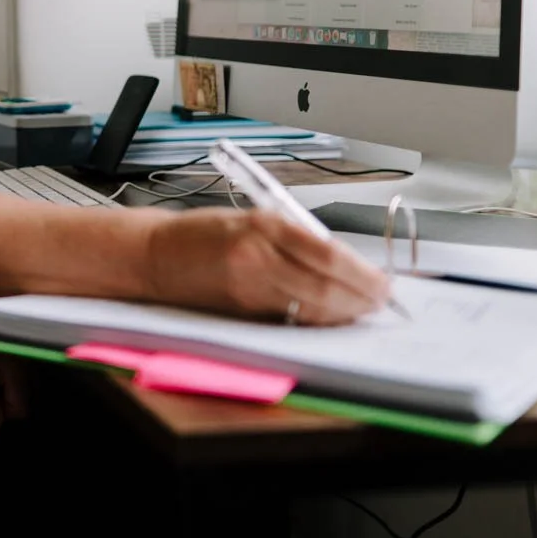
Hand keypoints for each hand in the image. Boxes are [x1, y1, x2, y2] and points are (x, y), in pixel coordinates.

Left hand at [0, 341, 27, 431]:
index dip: (3, 413)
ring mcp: (26, 356)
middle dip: (6, 403)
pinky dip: (8, 378)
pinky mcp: (21, 350)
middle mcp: (28, 365)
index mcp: (16, 372)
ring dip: (7, 390)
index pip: (20, 410)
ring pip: (24, 387)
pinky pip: (21, 374)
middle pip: (25, 400)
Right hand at [142, 210, 387, 325]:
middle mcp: (257, 256)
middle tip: (381, 300)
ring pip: (311, 308)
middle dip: (360, 297)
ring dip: (343, 312)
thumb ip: (293, 236)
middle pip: (324, 286)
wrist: (155, 256)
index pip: (326, 252)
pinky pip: (291, 319)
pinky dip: (316, 320)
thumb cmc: (200, 233)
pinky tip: (331, 317)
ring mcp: (249, 287)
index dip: (361, 272)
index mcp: (262, 225)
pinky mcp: (242, 310)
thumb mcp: (251, 217)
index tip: (381, 280)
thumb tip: (340, 260)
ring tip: (362, 309)